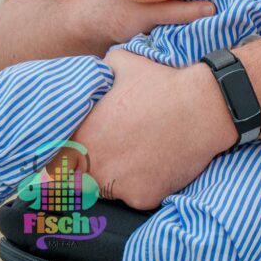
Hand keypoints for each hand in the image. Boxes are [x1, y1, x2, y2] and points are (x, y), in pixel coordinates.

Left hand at [73, 50, 233, 208]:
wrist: (203, 106)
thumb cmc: (163, 83)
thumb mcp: (124, 62)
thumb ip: (99, 69)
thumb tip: (92, 72)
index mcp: (85, 136)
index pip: (57, 161)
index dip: (67, 157)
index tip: (81, 151)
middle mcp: (95, 165)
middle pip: (80, 181)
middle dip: (91, 169)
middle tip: (116, 151)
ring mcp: (118, 185)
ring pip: (107, 190)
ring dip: (117, 178)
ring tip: (140, 155)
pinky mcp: (142, 197)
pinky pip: (136, 197)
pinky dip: (144, 185)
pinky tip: (158, 163)